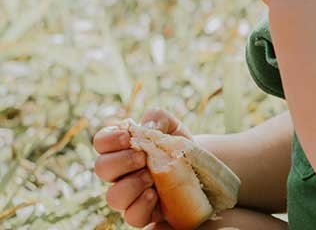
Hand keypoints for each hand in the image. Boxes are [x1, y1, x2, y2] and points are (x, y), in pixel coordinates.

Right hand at [93, 109, 192, 227]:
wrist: (196, 164)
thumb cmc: (176, 142)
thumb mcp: (170, 124)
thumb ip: (157, 118)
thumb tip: (149, 127)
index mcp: (120, 147)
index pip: (101, 142)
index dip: (110, 139)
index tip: (127, 136)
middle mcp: (119, 172)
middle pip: (101, 168)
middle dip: (122, 161)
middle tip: (142, 157)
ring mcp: (129, 194)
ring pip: (113, 196)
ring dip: (132, 184)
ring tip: (151, 176)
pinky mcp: (142, 212)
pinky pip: (132, 216)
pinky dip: (141, 205)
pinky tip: (154, 194)